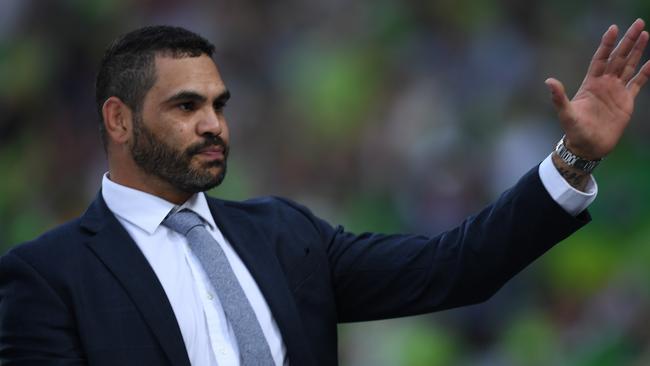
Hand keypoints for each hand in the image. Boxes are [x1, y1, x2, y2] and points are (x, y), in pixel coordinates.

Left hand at [545, 18, 649, 159]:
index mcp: (591, 83)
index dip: (607, 44)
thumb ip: (559, 97)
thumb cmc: (574, 131)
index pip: (601, 58)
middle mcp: (605, 83)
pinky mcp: (626, 101)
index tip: (614, 28)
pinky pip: (638, 83)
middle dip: (628, 40)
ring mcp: (616, 91)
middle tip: (638, 23)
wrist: (588, 147)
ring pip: (629, 65)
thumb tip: (549, 81)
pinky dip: (645, 73)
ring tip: (645, 34)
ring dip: (637, 51)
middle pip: (618, 57)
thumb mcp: (566, 113)